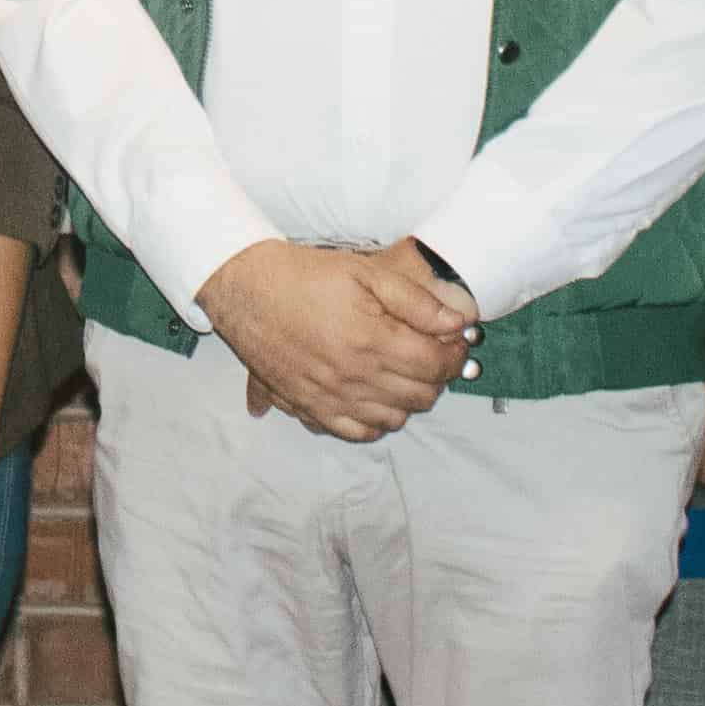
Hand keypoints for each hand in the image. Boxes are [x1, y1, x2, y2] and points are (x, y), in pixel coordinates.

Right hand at [203, 239, 472, 440]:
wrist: (247, 289)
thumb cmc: (304, 276)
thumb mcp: (366, 273)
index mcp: (371, 341)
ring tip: (404, 374)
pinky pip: (356, 432)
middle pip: (420, 396)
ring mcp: (330, 398)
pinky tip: (376, 398)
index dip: (454, 355)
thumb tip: (457, 323)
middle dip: (436, 377)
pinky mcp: (309, 407)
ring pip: (393, 419)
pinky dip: (375, 422)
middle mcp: (353, 377)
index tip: (456, 342)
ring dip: (409, 400)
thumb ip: (416, 301)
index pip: (435, 366)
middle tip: (433, 355)